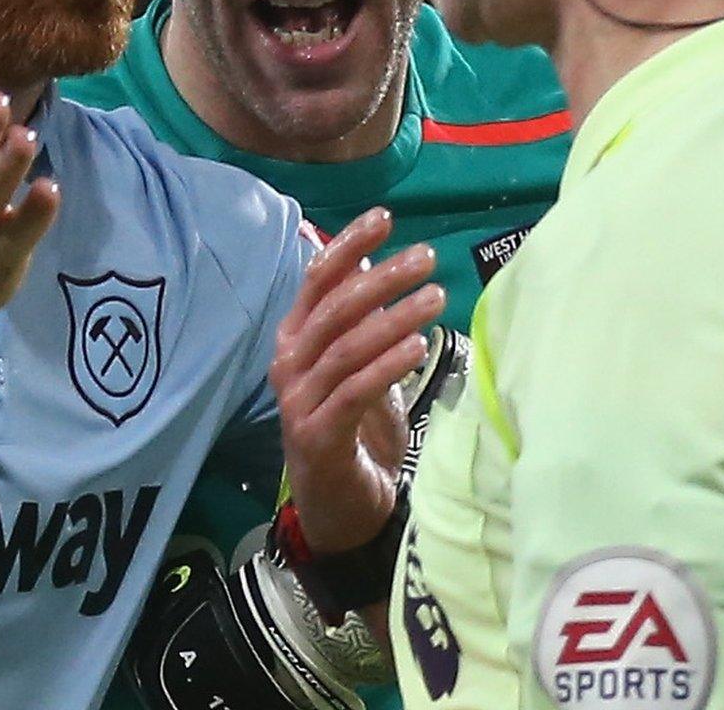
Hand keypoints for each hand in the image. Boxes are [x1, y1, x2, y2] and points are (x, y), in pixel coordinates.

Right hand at [271, 208, 443, 553]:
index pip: (317, 279)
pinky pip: (354, 391)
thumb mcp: (358, 366)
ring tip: (436, 297)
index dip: (349, 245)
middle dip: (381, 277)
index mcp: (294, 339)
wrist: (341, 506)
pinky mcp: (317, 435)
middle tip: (427, 257)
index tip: (386, 217)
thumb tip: (371, 261)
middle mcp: (288, 363)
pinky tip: (418, 346)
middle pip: (333, 308)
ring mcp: (297, 400)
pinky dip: (386, 365)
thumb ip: (358, 320)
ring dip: (393, 318)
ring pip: (346, 347)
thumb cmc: (353, 429)